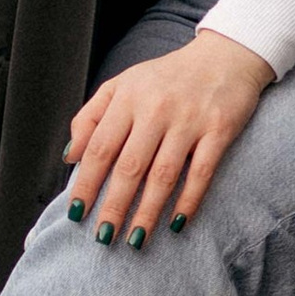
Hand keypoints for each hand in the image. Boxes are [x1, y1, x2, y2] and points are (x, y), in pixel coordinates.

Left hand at [64, 28, 272, 245]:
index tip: (76, 213)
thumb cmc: (166, 76)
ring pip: (163, 175)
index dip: (86, 183)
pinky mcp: (219, 129)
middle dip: (114, 206)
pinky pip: (201, 172)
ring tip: (134, 239)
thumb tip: (69, 155)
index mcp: (128, 97)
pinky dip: (188, 200)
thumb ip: (91, 116)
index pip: (100, 147)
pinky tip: (176, 223)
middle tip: (104, 237)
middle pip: (129, 166)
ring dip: (147, 212)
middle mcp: (156, 108)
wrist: (225, 55)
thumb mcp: (122, 84)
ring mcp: (189, 120)